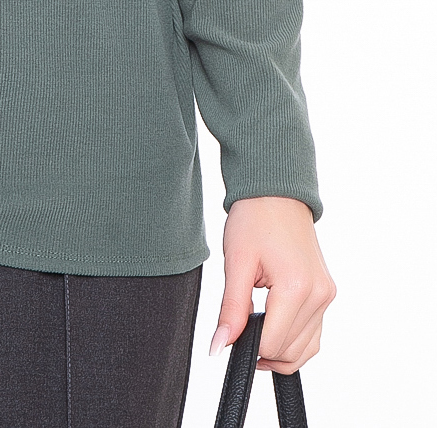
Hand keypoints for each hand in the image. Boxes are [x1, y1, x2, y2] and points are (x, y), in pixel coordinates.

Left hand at [209, 196, 335, 372]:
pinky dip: (293, 340)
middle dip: (262, 349)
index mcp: (296, 286)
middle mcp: (319, 294)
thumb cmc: (254, 218)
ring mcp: (326, 295)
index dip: (247, 345)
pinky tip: (273, 326)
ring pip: (305, 350)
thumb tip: (219, 346)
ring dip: (278, 349)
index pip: (273, 343)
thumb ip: (231, 310)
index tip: (232, 331)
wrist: (276, 193)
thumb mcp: (236, 263)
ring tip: (254, 327)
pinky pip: (314, 335)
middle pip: (289, 351)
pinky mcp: (327, 293)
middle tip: (240, 327)